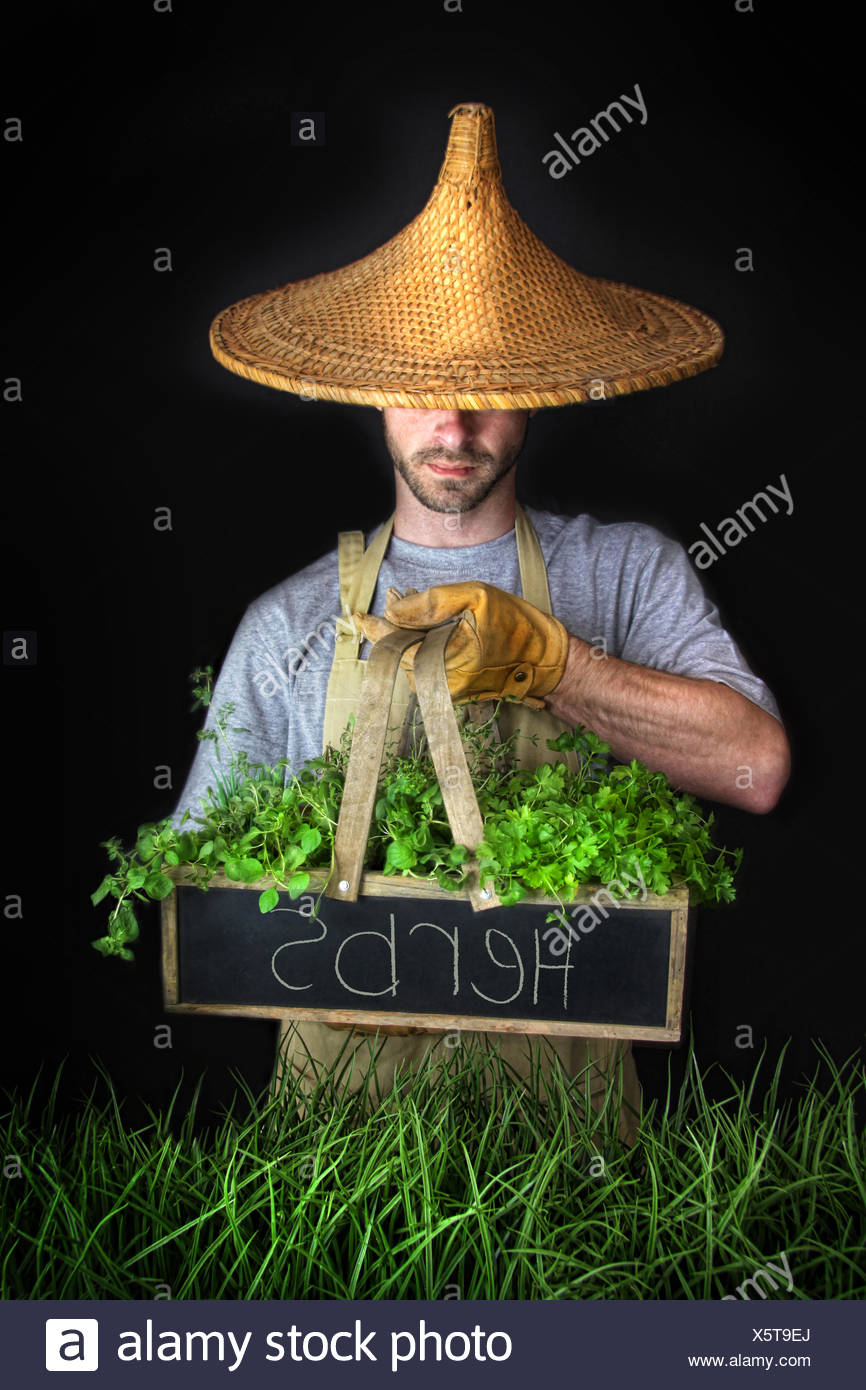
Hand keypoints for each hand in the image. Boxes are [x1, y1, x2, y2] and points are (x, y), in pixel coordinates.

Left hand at [354, 581, 568, 706]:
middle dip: (394, 630)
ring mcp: (448, 693)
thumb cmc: (517, 625)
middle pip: (401, 657)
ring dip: (408, 639)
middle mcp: (442, 685)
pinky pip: (427, 670)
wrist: (546, 660)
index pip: (397, 647)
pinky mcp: (455, 694)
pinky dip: (423, 649)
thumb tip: (395, 610)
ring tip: (418, 613)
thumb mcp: (477, 598)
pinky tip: (432, 630)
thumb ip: (433, 602)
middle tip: (396, 599)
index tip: (358, 616)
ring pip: (412, 664)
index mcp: (445, 662)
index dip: (376, 630)